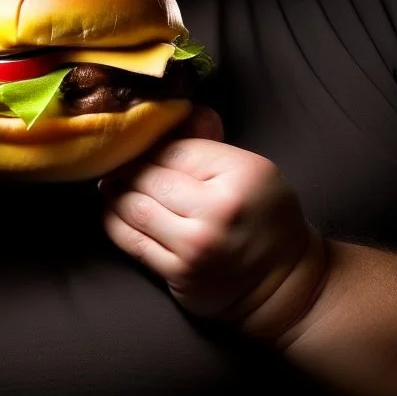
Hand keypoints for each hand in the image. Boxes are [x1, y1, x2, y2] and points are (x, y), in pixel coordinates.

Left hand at [98, 106, 326, 339]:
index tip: (140, 148)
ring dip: (115, 194)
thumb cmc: (263, 218)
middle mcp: (218, 209)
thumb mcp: (252, 170)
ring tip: (112, 186)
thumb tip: (173, 112)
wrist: (284, 283)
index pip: (173, 149)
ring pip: (133, 207)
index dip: (152, 147)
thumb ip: (209, 142)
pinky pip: (130, 241)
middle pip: (148, 177)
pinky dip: (114, 221)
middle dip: (127, 169)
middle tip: (116, 165)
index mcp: (240, 173)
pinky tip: (115, 211)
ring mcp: (196, 245)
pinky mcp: (179, 273)